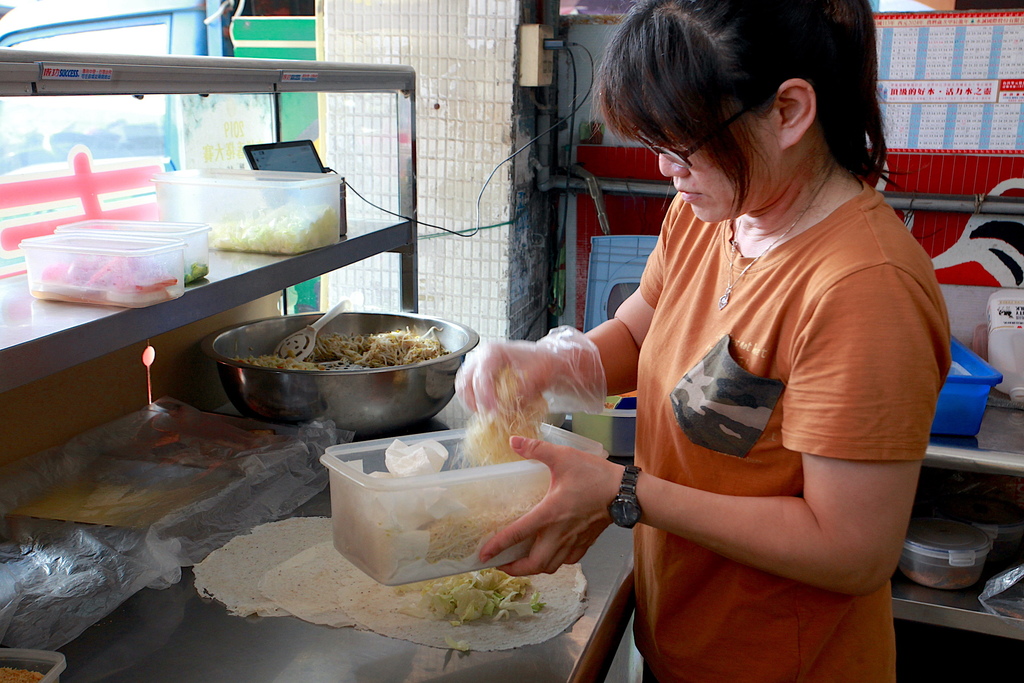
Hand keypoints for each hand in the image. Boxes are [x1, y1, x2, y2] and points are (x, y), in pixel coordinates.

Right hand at [456, 340, 556, 413]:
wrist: (542, 359)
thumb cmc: (540, 362)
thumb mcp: (537, 375)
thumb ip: (521, 389)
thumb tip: (505, 406)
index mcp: (493, 352)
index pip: (481, 375)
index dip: (486, 396)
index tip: (494, 410)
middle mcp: (480, 357)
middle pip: (465, 382)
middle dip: (476, 402)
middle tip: (490, 415)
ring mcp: (476, 366)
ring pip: (462, 387)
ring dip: (472, 403)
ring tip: (488, 413)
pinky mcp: (477, 376)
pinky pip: (467, 391)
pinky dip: (474, 402)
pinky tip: (487, 409)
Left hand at [478, 435, 621, 574]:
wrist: (626, 493)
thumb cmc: (595, 475)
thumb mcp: (563, 456)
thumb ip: (537, 449)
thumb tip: (514, 441)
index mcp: (549, 513)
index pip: (518, 534)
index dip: (498, 546)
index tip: (483, 555)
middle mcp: (559, 534)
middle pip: (534, 564)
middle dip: (514, 569)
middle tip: (501, 564)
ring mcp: (573, 542)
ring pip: (550, 567)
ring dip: (533, 569)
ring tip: (521, 563)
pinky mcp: (586, 544)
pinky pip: (567, 562)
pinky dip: (554, 563)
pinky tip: (549, 554)